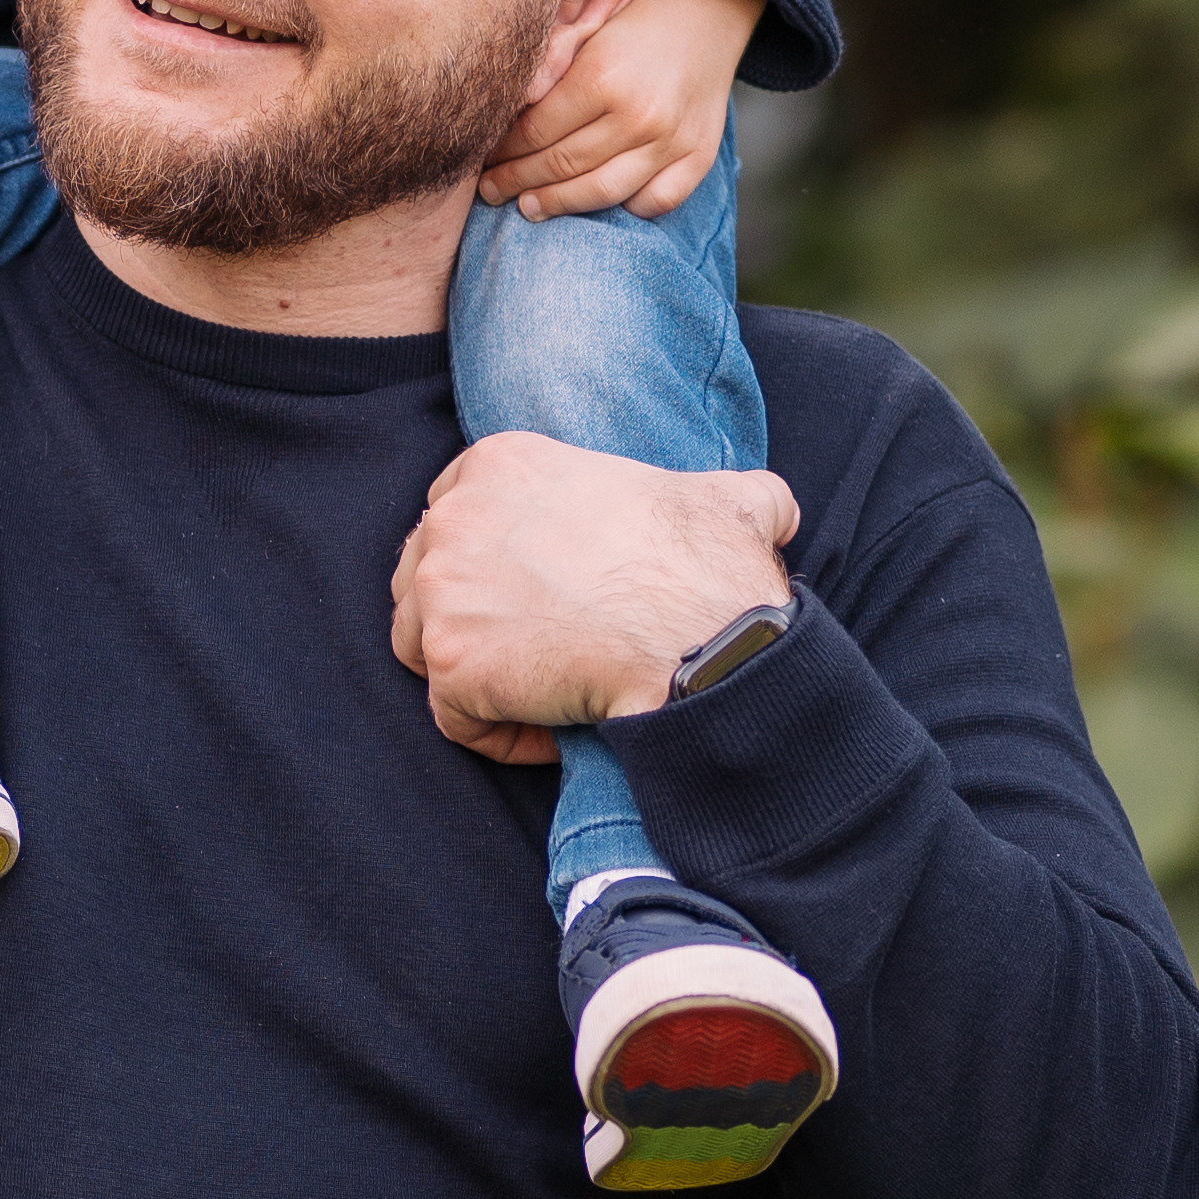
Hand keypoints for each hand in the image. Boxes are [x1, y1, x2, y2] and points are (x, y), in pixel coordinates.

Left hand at [389, 432, 797, 760]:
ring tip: (538, 692)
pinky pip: (454, 717)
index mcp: (502, 462)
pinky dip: (498, 735)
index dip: (488, 561)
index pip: (454, 511)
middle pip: (424, 574)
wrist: (705, 640)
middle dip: (468, 615)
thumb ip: (733, 492)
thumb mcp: (728, 500)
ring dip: (473, 674)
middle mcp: (455, 514)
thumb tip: (775, 511)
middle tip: (531, 649)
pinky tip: (553, 735)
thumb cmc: (713, 569)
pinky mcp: (450, 660)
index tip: (536, 595)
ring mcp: (444, 587)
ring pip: (422, 642)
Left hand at [479, 0, 762, 220]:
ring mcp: (672, 141)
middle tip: (490, 190)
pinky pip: (655, 202)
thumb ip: (547, 75)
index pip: (535, 131)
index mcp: (602, 76)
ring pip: (602, 192)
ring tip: (528, 207)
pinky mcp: (698, 157)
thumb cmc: (633, 22)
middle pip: (562, 165)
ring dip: (557, 204)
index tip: (482, 160)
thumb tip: (496, 123)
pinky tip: (595, 203)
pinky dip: (624, 209)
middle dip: (517, 182)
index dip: (503, 152)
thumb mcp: (584, 33)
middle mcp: (639, 114)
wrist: (707, 13)